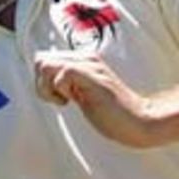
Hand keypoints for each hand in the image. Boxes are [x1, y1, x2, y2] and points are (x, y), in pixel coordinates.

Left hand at [34, 50, 169, 148]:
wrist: (139, 121)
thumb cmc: (113, 115)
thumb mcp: (84, 96)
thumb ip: (69, 86)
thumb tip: (45, 84)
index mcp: (83, 61)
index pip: (45, 59)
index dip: (44, 82)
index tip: (61, 98)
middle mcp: (85, 58)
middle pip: (40, 59)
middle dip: (41, 84)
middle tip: (61, 100)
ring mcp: (89, 65)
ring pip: (45, 64)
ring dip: (48, 88)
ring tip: (66, 100)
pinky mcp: (91, 76)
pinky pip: (61, 75)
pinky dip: (61, 92)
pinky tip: (74, 102)